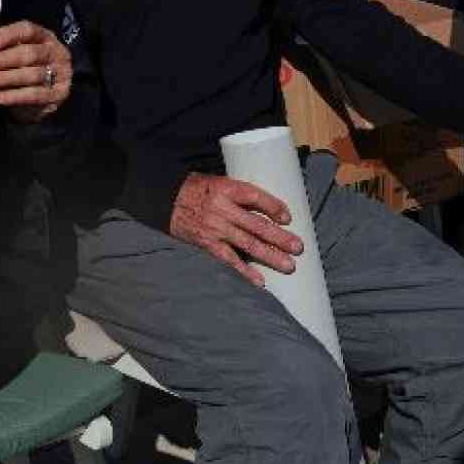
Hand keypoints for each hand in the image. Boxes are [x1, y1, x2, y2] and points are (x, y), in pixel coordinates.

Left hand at [0, 21, 69, 122]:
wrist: (47, 93)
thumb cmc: (27, 67)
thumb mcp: (19, 52)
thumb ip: (5, 48)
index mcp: (44, 37)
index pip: (28, 30)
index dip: (8, 35)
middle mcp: (55, 53)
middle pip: (30, 53)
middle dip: (3, 59)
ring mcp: (60, 74)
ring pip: (32, 75)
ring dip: (6, 78)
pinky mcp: (58, 94)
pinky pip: (34, 95)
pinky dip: (13, 96)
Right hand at [169, 173, 302, 288]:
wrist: (165, 200)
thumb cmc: (196, 189)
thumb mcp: (218, 182)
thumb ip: (239, 195)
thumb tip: (267, 209)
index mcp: (226, 188)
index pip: (255, 196)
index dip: (273, 206)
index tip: (287, 217)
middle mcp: (222, 208)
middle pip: (257, 224)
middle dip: (279, 237)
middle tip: (298, 247)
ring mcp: (215, 228)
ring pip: (248, 244)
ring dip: (270, 255)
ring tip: (288, 265)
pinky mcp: (207, 243)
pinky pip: (229, 259)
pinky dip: (245, 271)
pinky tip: (260, 280)